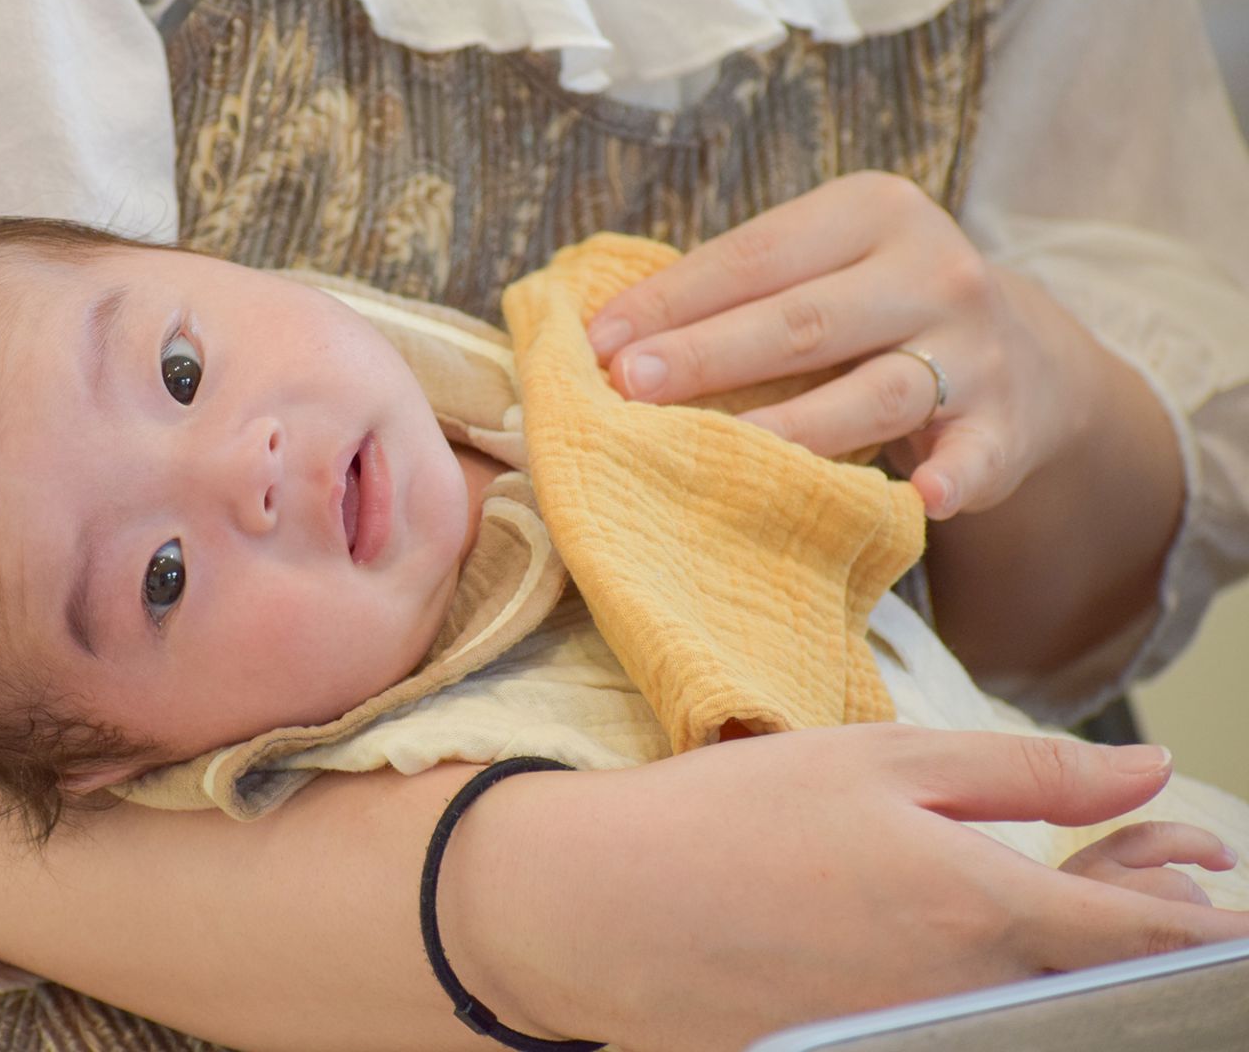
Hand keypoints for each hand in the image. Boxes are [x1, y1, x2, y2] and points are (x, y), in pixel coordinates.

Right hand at [444, 725, 1248, 1050]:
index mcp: (987, 910)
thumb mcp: (883, 759)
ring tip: (1050, 886)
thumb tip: (1145, 773)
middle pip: (1104, 986)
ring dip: (1069, 954)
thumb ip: (1031, 769)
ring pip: (1035, 1006)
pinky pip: (957, 1022)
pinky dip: (984, 979)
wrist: (597, 909)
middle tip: (1156, 864)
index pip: (1152, 939)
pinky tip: (947, 927)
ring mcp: (914, 1037)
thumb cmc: (727, 820)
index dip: (1202, 917)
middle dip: (1148, 926)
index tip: (1211, 883)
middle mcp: (967, 998)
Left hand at [586, 172, 1118, 519]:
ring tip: (720, 452)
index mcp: (871, 212)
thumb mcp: (819, 272)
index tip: (596, 343)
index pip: (755, 256)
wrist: (1020, 359)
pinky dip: (953, 475)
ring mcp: (975, 350)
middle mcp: (931, 270)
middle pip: (803, 320)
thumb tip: (604, 339)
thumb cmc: (869, 314)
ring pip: (873, 392)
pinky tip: (924, 496)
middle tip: (629, 388)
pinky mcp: (1007, 425)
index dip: (672, 301)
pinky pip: (975, 454)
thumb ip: (735, 293)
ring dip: (794, 426)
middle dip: (709, 355)